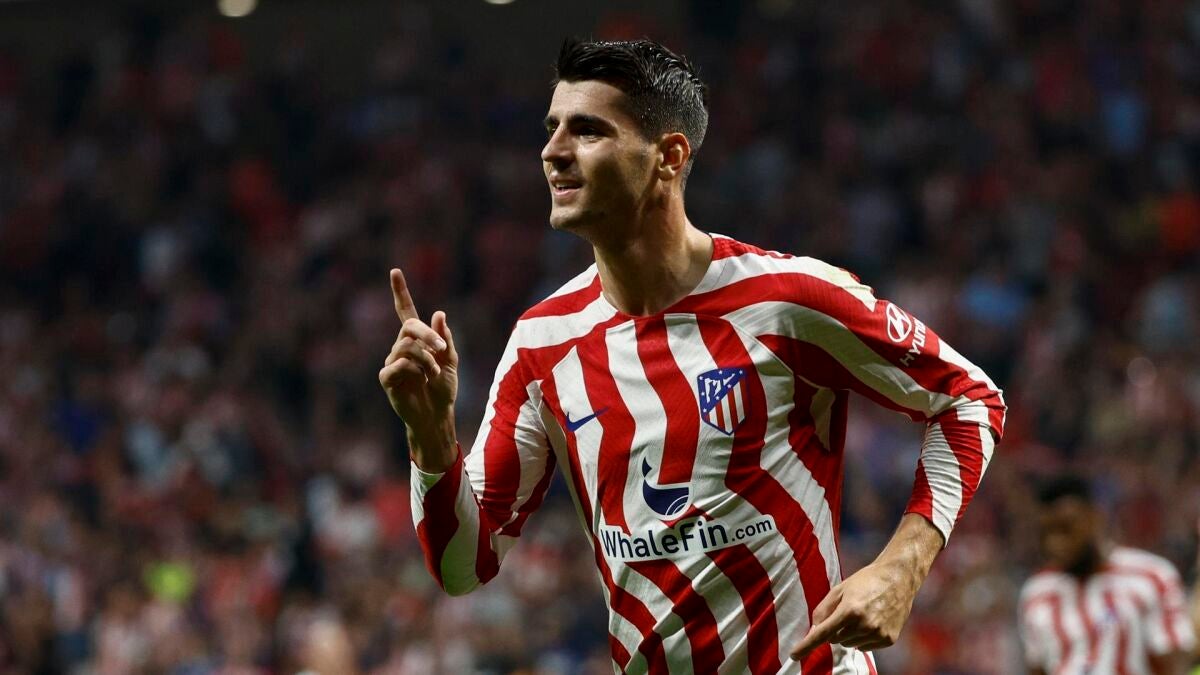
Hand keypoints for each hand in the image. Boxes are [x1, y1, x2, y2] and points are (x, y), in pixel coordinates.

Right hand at [378, 268, 458, 469]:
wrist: (437, 416)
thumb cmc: (443, 389)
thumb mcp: (451, 360)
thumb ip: (445, 338)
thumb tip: (439, 313)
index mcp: (416, 340)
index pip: (405, 312)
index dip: (400, 292)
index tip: (395, 271)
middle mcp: (401, 347)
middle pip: (409, 327)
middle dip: (428, 335)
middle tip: (442, 348)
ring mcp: (392, 362)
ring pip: (406, 346)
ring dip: (426, 358)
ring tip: (435, 373)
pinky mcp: (387, 378)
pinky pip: (397, 364)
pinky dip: (414, 369)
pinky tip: (423, 380)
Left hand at [790, 561, 916, 657]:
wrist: (898, 578)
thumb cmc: (866, 581)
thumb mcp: (840, 589)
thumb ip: (823, 610)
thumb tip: (813, 630)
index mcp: (850, 610)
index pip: (822, 633)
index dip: (806, 645)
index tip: (794, 655)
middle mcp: (864, 625)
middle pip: (835, 640)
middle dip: (835, 629)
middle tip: (846, 612)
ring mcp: (878, 633)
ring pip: (849, 645)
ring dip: (849, 634)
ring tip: (861, 614)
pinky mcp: (888, 639)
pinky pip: (865, 647)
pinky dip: (863, 638)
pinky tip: (872, 621)